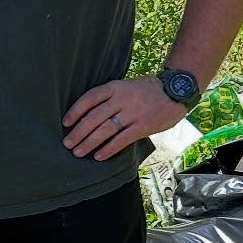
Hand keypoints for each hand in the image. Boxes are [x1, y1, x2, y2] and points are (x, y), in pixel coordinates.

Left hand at [63, 76, 181, 160]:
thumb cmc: (146, 90)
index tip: (65, 122)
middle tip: (67, 143)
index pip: (90, 98)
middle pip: (95, 117)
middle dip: (79, 131)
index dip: (76, 110)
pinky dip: (109, 149)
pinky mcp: (143, 126)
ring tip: (78, 152)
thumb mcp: (126, 86)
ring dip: (89, 142)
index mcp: (115, 87)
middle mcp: (122, 99)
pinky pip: (122, 139)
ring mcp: (133, 113)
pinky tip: (99, 156)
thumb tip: (87, 115)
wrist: (176, 90)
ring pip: (106, 129)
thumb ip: (109, 97)